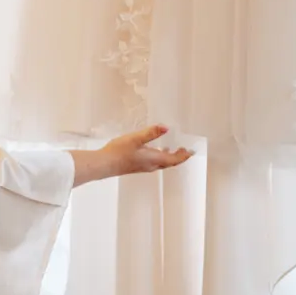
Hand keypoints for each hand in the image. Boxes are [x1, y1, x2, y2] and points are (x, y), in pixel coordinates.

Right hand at [69, 125, 193, 186]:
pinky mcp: (136, 166)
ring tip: (171, 148)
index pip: (174, 159)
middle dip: (178, 156)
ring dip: (168, 156)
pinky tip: (152, 150)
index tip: (191, 151)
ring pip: (161, 163)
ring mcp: (143, 167)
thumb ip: (151, 133)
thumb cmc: (119, 152)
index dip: (184, 155)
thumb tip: (166, 127)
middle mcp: (151, 165)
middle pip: (169, 163)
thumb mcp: (136, 139)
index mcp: (154, 159)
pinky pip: (153, 162)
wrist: (104, 164)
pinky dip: (158, 156)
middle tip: (185, 150)